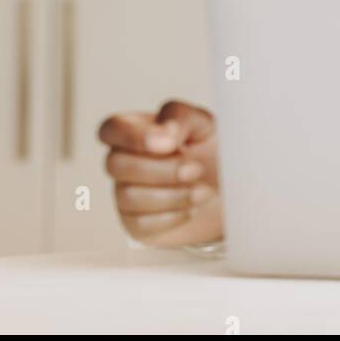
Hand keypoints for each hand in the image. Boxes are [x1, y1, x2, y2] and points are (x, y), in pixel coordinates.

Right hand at [98, 99, 223, 246]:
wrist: (228, 188)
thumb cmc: (210, 151)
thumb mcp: (203, 123)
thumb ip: (180, 117)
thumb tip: (163, 132)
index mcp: (135, 130)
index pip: (111, 129)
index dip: (133, 137)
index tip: (168, 144)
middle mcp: (123, 161)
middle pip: (116, 165)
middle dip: (162, 170)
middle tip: (196, 169)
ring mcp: (126, 193)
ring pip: (128, 196)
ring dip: (173, 195)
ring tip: (203, 191)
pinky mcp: (136, 224)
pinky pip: (141, 224)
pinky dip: (173, 216)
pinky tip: (193, 208)